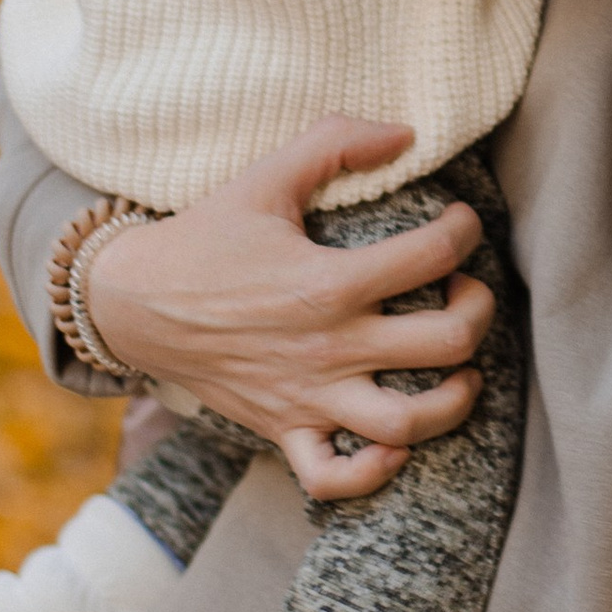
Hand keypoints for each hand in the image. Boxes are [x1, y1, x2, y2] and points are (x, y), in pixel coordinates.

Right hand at [88, 119, 489, 502]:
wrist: (132, 301)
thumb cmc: (205, 237)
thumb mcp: (267, 177)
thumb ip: (335, 143)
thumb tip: (404, 133)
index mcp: (328, 281)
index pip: (433, 255)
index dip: (465, 230)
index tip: (461, 223)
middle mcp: (327, 346)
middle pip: (446, 343)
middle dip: (478, 311)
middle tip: (469, 291)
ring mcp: (307, 396)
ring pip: (407, 425)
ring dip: (453, 400)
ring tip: (462, 371)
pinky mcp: (284, 430)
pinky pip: (334, 478)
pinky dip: (372, 472)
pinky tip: (394, 443)